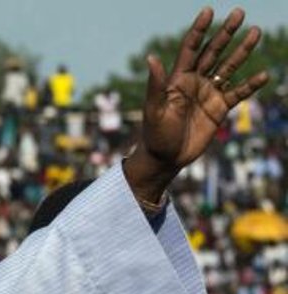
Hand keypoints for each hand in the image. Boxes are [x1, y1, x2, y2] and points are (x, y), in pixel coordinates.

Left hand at [126, 7, 269, 201]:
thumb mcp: (154, 109)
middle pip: (213, 52)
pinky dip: (251, 84)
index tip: (209, 11)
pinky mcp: (219, 108)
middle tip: (239, 13)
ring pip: (229, 67)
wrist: (165, 158)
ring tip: (256, 32)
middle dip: (226, 33)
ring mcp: (209, 93)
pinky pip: (238, 93)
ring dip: (242, 51)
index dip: (199, 30)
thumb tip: (151, 57)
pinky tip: (263, 75)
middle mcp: (195, 82)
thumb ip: (156, 84)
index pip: (190, 48)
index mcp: (178, 79)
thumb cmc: (155, 134)